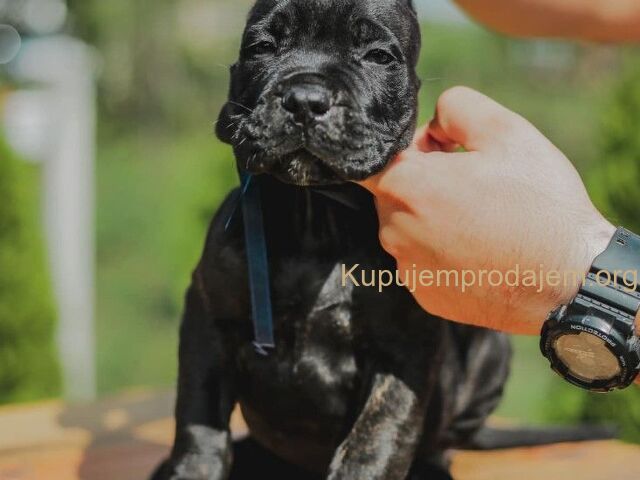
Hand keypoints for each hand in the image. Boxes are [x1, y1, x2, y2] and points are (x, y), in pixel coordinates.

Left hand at [359, 86, 615, 334]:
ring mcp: (409, 270)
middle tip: (472, 185)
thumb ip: (455, 106)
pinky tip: (481, 250)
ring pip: (408, 230)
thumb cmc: (538, 204)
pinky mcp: (426, 296)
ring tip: (481, 219)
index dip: (412, 149)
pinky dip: (444, 253)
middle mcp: (395, 232)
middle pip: (393, 195)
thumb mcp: (505, 130)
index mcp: (405, 187)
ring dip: (433, 218)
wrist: (569, 281)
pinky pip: (424, 263)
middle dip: (424, 183)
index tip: (444, 153)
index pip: (380, 158)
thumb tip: (431, 124)